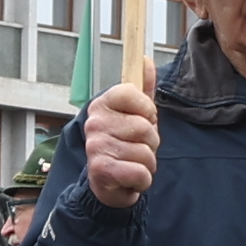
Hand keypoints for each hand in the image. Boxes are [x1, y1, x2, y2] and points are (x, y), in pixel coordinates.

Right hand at [77, 72, 158, 209]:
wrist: (107, 184)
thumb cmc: (124, 145)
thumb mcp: (136, 115)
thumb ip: (143, 89)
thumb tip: (146, 60)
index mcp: (102, 104)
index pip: (132, 92)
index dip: (146, 109)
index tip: (142, 119)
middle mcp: (95, 123)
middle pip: (145, 127)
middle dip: (150, 142)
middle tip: (136, 147)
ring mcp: (96, 146)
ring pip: (145, 152)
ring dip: (147, 163)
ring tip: (132, 163)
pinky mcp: (101, 171)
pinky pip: (141, 173)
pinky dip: (142, 180)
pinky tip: (129, 178)